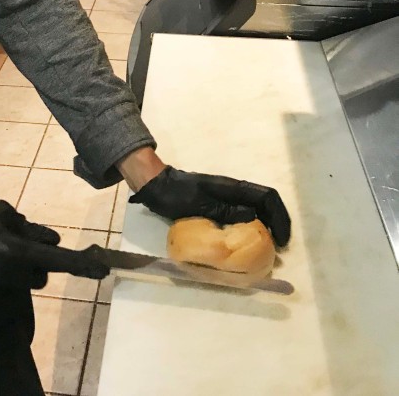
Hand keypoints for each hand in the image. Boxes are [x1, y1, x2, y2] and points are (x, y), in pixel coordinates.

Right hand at [0, 194, 109, 291]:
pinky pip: (1, 282)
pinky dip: (1, 270)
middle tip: (28, 244)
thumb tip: (51, 239)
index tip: (103, 269)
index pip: (57, 260)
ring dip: (22, 268)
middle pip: (40, 276)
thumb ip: (29, 228)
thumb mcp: (4, 212)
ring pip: (22, 281)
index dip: (81, 265)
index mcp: (17, 251)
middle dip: (41, 264)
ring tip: (4, 247)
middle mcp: (9, 273)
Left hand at [130, 166, 290, 246]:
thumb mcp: (201, 205)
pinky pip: (242, 218)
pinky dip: (250, 232)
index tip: (281, 241)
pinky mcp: (220, 208)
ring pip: (256, 213)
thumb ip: (226, 211)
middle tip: (278, 251)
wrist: (157, 187)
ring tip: (266, 252)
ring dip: (265, 230)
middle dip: (276, 226)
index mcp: (233, 188)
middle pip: (265, 205)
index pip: (266, 197)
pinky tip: (246, 247)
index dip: (279, 217)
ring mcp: (227, 199)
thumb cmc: (177, 194)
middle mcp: (235, 192)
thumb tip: (253, 220)